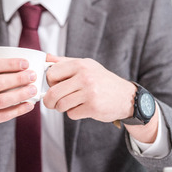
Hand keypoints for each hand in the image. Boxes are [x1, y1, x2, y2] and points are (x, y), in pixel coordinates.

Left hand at [44, 54, 158, 142]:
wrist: (126, 97)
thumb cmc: (102, 81)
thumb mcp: (86, 65)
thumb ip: (65, 62)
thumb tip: (46, 58)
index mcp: (80, 64)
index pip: (51, 73)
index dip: (49, 82)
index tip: (54, 86)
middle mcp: (85, 77)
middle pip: (53, 92)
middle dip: (49, 101)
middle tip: (52, 103)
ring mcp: (89, 92)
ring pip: (61, 105)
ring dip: (62, 108)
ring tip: (70, 104)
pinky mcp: (93, 107)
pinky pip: (71, 114)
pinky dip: (73, 113)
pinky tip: (82, 108)